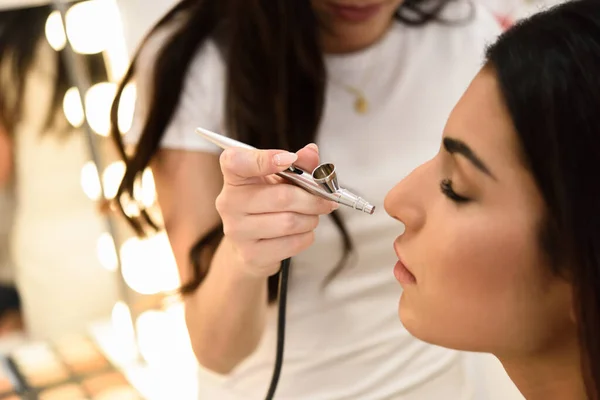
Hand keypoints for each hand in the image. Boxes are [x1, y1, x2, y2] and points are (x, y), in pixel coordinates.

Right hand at [216, 144, 337, 276]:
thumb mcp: (279, 179)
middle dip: (312, 198)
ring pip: (290, 222)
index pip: (236, 162)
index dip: (264, 159)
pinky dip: (306, 236)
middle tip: (326, 199)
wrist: (252, 244)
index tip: (290, 159)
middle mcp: (229, 203)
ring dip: (311, 218)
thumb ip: (298, 164)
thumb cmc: (266, 203)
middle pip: (282, 197)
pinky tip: (302, 231)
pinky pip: (292, 243)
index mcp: (234, 177)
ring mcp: (237, 231)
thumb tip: (311, 152)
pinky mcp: (251, 254)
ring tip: (312, 215)